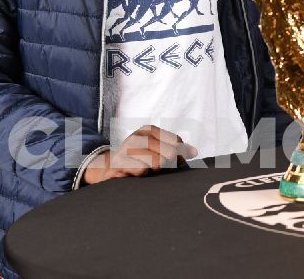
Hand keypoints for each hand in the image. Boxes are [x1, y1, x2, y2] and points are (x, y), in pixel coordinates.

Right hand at [82, 125, 197, 184]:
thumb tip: (194, 152)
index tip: (178, 161)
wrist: (109, 168)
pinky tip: (137, 174)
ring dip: (156, 170)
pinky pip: (141, 169)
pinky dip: (143, 174)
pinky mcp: (119, 163)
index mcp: (149, 130)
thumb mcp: (157, 150)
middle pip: (170, 153)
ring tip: (148, 170)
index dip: (181, 154)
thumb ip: (176, 150)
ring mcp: (127, 149)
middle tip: (161, 169)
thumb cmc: (138, 160)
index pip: (176, 142)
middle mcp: (138, 136)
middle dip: (170, 164)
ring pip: (157, 162)